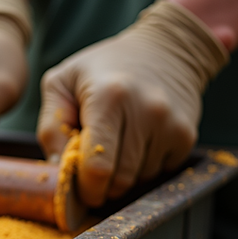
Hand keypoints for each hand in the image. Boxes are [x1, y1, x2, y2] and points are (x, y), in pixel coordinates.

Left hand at [36, 0, 228, 206]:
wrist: (165, 49)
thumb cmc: (102, 68)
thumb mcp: (61, 83)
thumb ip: (50, 126)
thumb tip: (56, 168)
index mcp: (109, 98)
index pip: (97, 167)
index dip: (85, 188)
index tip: (78, 189)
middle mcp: (146, 111)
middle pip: (119, 179)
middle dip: (102, 186)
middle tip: (92, 171)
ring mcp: (171, 125)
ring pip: (140, 179)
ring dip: (123, 175)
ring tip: (115, 146)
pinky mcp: (186, 136)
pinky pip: (160, 172)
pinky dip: (144, 167)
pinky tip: (137, 142)